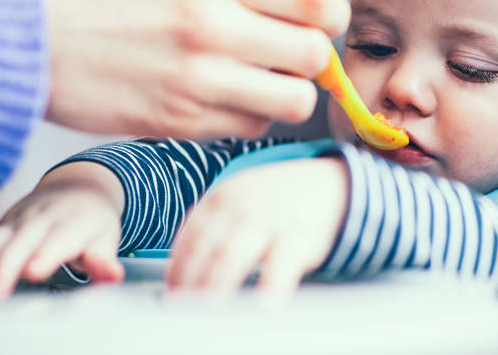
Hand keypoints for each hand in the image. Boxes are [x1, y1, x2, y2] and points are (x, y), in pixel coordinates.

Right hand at [0, 162, 124, 299]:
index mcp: (71, 223)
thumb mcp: (106, 235)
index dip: (46, 254)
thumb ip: (104, 258)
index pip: (58, 240)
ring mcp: (16, 223)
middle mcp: (40, 220)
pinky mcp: (0, 229)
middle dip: (5, 266)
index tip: (34, 271)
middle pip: (19, 243)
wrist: (77, 187)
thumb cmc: (92, 220)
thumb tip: (113, 275)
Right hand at [39, 0, 350, 138]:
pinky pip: (251, 128)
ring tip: (262, 85)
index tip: (323, 23)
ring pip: (292, 101)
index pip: (313, 0)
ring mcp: (198, 79)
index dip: (331, 16)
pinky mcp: (181, 122)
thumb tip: (289, 4)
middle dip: (313, 60)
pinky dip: (251, 118)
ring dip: (287, 95)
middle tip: (292, 58)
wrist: (31, 42)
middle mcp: (212, 25)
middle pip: (314, 56)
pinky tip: (227, 103)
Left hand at [166, 157, 348, 296]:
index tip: (171, 295)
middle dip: (191, 282)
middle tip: (182, 311)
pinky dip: (270, 284)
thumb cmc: (273, 203)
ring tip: (207, 313)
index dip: (177, 269)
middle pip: (206, 250)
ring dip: (216, 285)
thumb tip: (180, 277)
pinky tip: (262, 304)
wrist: (326, 185)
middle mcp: (240, 207)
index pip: (189, 238)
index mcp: (219, 199)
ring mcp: (268, 220)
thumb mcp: (237, 202)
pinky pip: (281, 264)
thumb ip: (210, 230)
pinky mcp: (298, 236)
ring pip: (233, 256)